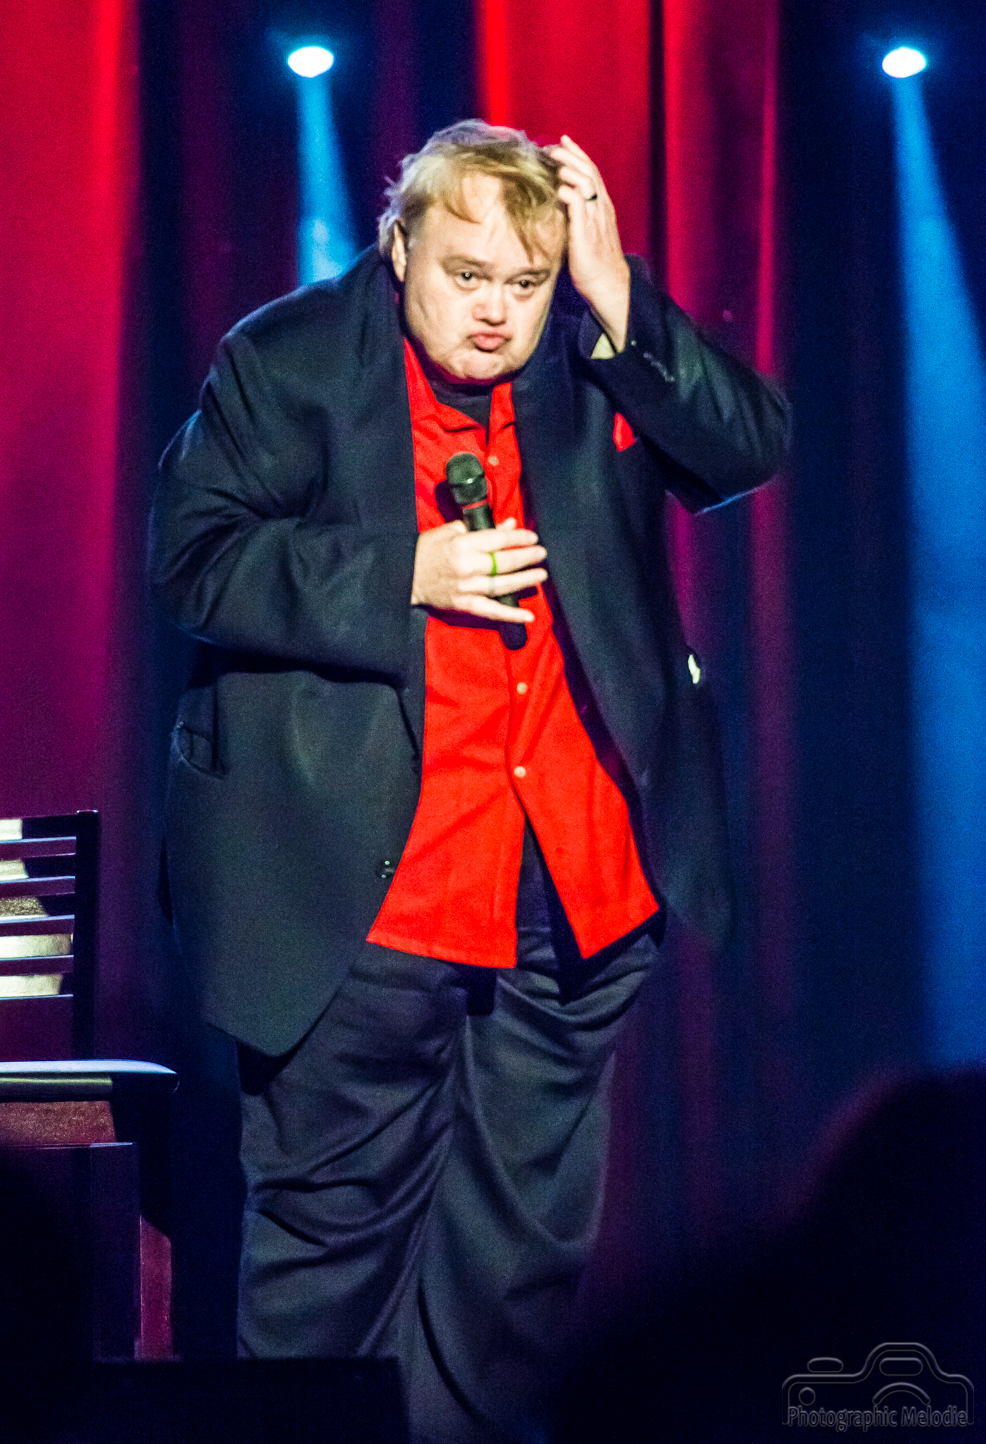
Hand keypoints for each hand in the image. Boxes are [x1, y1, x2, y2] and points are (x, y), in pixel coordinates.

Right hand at [411, 517, 547, 622]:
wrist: (404, 575)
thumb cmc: (427, 549)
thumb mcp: (451, 531)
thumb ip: (482, 529)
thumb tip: (509, 525)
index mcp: (463, 545)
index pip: (498, 540)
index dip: (519, 538)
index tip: (532, 537)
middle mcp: (467, 567)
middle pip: (504, 563)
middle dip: (527, 557)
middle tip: (541, 554)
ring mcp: (466, 588)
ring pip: (502, 585)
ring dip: (524, 580)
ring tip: (541, 575)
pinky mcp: (464, 605)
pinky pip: (491, 611)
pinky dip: (510, 615)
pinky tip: (528, 616)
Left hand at [547, 136, 629, 352]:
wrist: (608, 284)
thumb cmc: (595, 263)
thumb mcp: (587, 233)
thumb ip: (577, 216)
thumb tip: (559, 204)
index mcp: (602, 207)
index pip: (592, 172)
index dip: (578, 154)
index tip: (563, 141)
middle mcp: (601, 208)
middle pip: (589, 171)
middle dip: (571, 154)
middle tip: (553, 146)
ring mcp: (595, 218)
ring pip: (586, 182)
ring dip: (569, 167)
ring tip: (554, 159)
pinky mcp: (586, 231)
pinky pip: (578, 204)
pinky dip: (568, 192)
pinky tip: (558, 186)